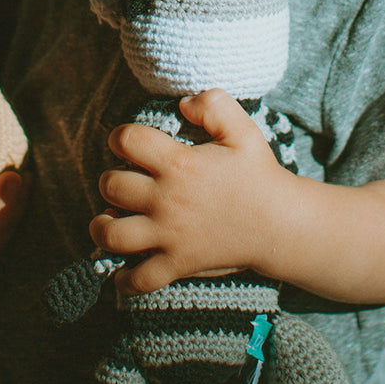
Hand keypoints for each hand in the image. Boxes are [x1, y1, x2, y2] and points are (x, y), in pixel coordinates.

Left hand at [90, 89, 293, 294]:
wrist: (282, 224)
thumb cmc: (259, 177)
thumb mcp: (244, 131)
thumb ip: (215, 106)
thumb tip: (183, 102)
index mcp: (180, 164)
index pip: (127, 140)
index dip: (119, 137)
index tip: (126, 144)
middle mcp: (167, 199)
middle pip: (110, 185)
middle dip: (110, 181)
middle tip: (124, 184)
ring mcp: (169, 235)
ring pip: (112, 234)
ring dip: (102, 228)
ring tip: (109, 221)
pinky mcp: (177, 263)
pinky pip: (140, 279)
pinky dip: (125, 281)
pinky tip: (122, 273)